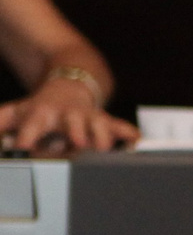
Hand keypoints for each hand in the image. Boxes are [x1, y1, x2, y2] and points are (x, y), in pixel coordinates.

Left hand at [0, 78, 135, 150]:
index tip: (22, 147)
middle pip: (73, 122)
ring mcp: (89, 117)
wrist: (70, 86)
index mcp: (44, 113)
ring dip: (104, 135)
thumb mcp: (15, 112)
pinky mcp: (106, 121)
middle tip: (79, 143)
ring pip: (100, 124)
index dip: (29, 136)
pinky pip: (121, 127)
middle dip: (77, 131)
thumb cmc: (40, 107)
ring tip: (105, 148)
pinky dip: (129, 133)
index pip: (34, 125)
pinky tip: (136, 141)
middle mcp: (68, 115)